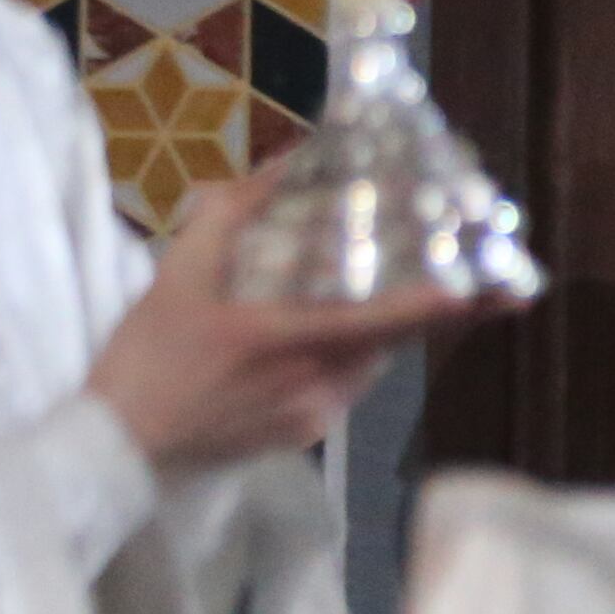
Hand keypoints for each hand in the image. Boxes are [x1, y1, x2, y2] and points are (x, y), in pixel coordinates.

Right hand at [85, 166, 485, 474]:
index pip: (387, 320)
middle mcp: (318, 384)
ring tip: (404, 288)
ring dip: (387, 328)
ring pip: (372, 363)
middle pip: (393, 340)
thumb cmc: (147, 356)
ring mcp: (315, 416)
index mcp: (290, 341)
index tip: (500, 288)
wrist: (114, 446)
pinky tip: (333, 332)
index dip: (447, 304)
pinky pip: (347, 386)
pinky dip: (352, 354)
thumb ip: (230, 215)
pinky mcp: (305, 436)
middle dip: (432, 307)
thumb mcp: (178, 275)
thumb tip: (278, 166)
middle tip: (472, 273)